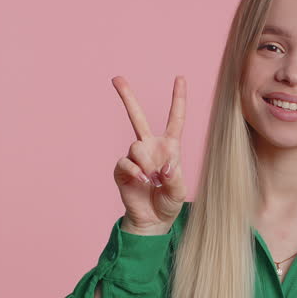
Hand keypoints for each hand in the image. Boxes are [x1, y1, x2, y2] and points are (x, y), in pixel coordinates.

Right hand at [111, 75, 187, 233]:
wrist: (153, 220)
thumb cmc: (169, 203)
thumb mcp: (179, 192)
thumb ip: (175, 178)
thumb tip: (163, 166)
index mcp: (169, 147)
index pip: (175, 119)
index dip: (178, 98)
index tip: (180, 77)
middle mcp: (150, 147)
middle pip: (137, 117)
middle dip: (127, 97)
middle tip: (116, 78)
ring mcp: (135, 157)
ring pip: (136, 146)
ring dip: (146, 163)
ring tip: (152, 180)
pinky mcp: (122, 169)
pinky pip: (126, 162)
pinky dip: (135, 172)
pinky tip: (142, 181)